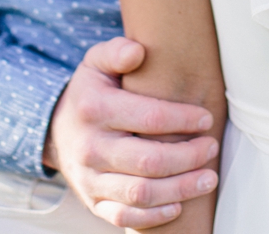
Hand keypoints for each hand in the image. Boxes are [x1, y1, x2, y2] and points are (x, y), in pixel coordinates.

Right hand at [45, 37, 220, 228]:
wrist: (57, 130)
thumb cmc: (91, 92)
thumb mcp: (96, 63)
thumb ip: (116, 51)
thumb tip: (137, 51)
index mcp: (95, 109)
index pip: (148, 118)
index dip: (183, 120)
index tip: (206, 118)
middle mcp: (91, 147)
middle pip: (149, 160)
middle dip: (188, 156)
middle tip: (211, 146)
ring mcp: (90, 179)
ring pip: (140, 193)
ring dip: (180, 189)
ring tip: (208, 178)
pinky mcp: (93, 202)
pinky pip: (124, 217)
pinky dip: (154, 216)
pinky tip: (179, 206)